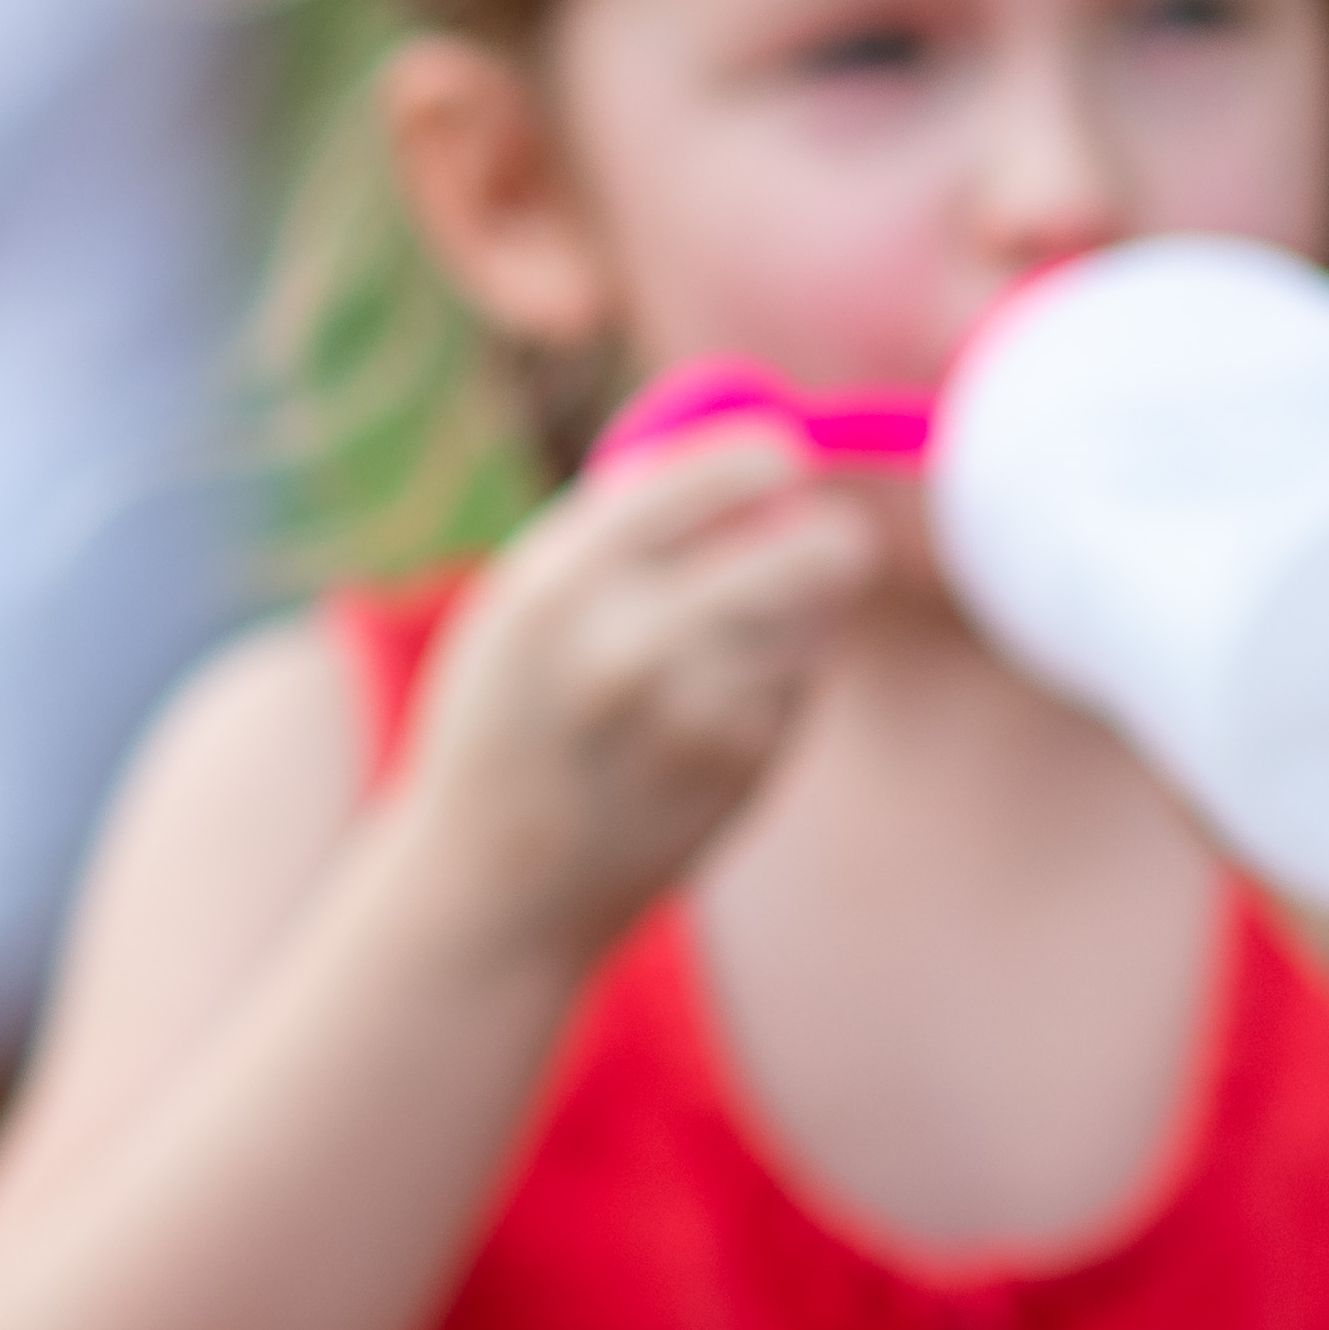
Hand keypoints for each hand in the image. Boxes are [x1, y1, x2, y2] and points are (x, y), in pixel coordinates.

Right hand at [392, 422, 885, 961]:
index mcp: (559, 587)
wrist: (496, 882)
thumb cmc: (507, 719)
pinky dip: (773, 687)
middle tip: (833, 536)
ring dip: (795, 618)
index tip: (780, 457)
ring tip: (726, 646)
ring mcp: (696, 717)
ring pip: (811, 622)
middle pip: (806, 551)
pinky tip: (708, 719)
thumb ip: (617, 528)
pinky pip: (795, 691)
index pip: (706, 479)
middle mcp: (632, 647)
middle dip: (829, 535)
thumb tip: (739, 447)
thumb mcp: (518, 606)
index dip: (760, 457)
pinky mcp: (741, 770)